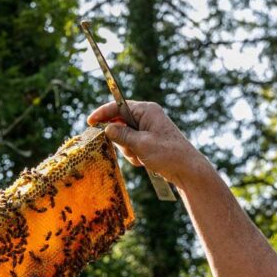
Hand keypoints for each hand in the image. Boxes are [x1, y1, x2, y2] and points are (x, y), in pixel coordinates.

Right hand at [88, 101, 206, 187]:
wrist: (186, 169)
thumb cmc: (167, 154)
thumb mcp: (141, 144)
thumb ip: (122, 135)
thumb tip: (107, 128)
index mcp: (146, 110)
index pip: (118, 107)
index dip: (103, 114)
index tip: (90, 122)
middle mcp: (147, 117)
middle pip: (120, 123)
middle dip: (120, 139)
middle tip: (129, 149)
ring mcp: (148, 129)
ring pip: (125, 137)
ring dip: (128, 150)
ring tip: (140, 157)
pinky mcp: (149, 141)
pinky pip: (132, 146)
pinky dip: (134, 155)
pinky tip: (144, 161)